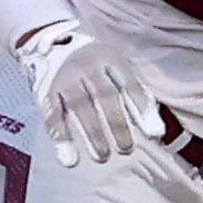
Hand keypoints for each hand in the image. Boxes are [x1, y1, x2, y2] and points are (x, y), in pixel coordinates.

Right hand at [14, 19, 163, 166]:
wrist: (48, 42)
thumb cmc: (96, 64)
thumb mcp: (117, 67)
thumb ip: (136, 93)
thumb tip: (157, 132)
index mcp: (111, 59)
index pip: (130, 84)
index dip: (143, 109)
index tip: (155, 134)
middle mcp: (87, 66)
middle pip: (105, 97)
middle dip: (117, 125)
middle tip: (126, 149)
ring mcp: (64, 78)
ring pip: (80, 108)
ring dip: (92, 135)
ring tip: (103, 157)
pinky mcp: (45, 91)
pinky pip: (53, 116)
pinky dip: (61, 139)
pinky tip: (70, 160)